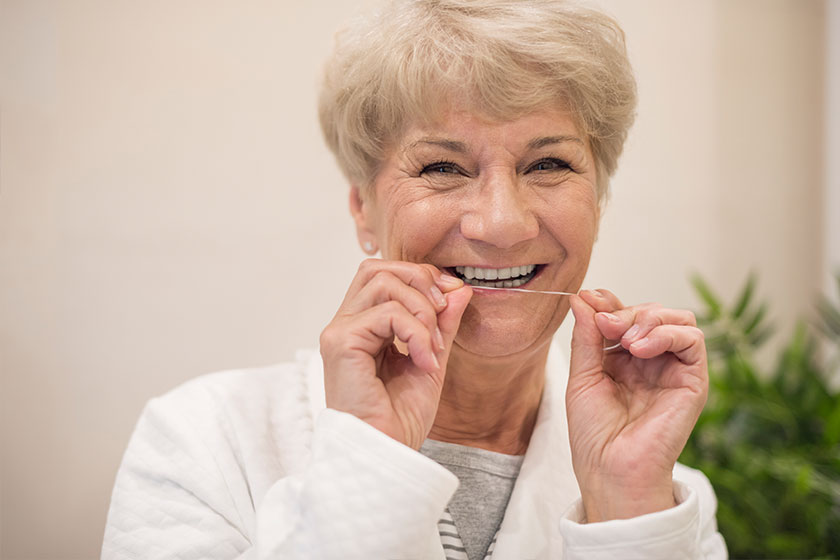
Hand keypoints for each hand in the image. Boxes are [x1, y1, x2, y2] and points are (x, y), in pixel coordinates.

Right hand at [320, 259, 472, 449]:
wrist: (385, 453)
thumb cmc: (400, 418)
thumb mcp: (432, 360)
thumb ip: (442, 324)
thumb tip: (459, 289)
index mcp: (363, 326)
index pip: (384, 275)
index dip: (421, 277)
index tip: (452, 298)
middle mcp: (346, 324)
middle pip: (377, 268)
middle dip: (419, 279)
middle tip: (442, 310)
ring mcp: (339, 332)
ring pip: (382, 282)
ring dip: (421, 309)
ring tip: (434, 347)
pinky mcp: (341, 342)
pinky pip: (387, 313)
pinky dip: (416, 332)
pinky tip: (425, 362)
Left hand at [566, 289, 707, 521]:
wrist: (609, 469)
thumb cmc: (594, 434)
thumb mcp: (582, 376)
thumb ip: (587, 337)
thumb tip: (583, 297)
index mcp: (624, 359)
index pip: (626, 315)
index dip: (610, 303)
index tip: (589, 298)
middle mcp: (652, 361)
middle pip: (651, 312)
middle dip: (625, 310)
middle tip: (605, 324)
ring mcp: (673, 370)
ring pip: (677, 319)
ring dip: (648, 318)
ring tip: (625, 338)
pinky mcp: (693, 381)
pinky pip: (693, 340)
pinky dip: (667, 332)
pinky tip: (641, 347)